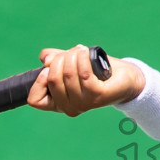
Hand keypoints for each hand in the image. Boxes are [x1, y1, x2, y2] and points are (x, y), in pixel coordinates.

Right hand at [28, 45, 143, 116]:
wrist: (125, 78)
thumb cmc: (96, 71)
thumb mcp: (71, 64)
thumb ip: (55, 60)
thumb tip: (45, 58)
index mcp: (58, 104)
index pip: (34, 100)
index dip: (38, 80)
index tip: (49, 68)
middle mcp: (69, 108)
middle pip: (52, 78)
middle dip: (60, 59)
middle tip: (72, 53)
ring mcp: (83, 104)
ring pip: (67, 73)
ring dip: (73, 55)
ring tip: (82, 52)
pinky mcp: (97, 96)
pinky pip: (83, 73)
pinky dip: (83, 58)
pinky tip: (87, 53)